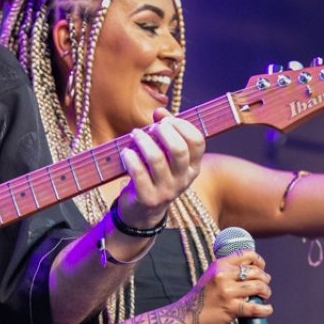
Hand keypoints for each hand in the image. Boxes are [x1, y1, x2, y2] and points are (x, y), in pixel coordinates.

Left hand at [115, 108, 203, 228]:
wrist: (143, 211)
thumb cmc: (154, 175)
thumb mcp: (165, 156)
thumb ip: (165, 132)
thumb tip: (159, 111)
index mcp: (193, 167)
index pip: (197, 141)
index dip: (182, 125)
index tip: (166, 120)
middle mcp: (183, 180)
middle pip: (179, 149)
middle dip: (163, 132)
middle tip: (152, 128)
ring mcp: (166, 191)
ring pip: (156, 159)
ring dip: (143, 141)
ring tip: (135, 134)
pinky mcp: (148, 198)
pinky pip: (138, 173)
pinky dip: (130, 158)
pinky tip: (125, 152)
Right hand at [190, 251, 271, 323]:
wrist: (188, 317)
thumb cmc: (203, 297)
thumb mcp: (212, 276)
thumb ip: (228, 270)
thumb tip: (252, 268)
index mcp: (219, 265)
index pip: (246, 255)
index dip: (259, 260)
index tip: (262, 267)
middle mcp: (223, 276)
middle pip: (256, 272)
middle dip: (265, 279)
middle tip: (264, 285)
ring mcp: (227, 292)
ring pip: (258, 287)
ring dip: (266, 291)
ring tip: (264, 295)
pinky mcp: (230, 308)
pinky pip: (255, 307)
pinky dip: (265, 309)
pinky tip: (267, 309)